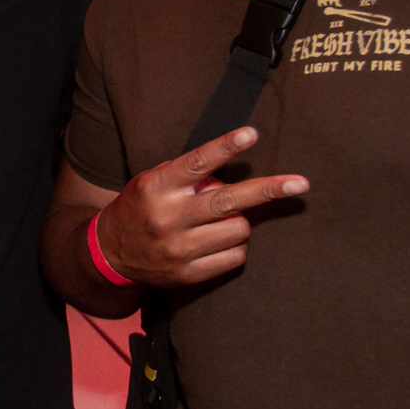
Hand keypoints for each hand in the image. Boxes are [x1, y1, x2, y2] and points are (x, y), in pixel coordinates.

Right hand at [92, 126, 308, 286]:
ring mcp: (178, 249)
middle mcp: (167, 218)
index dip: (226, 147)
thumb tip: (235, 172)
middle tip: (301, 184)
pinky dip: (236, 245)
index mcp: (156, 187)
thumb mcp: (153, 181)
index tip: (253, 134)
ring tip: (223, 220)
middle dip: (269, 190)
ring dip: (241, 221)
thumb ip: (188, 176)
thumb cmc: (141, 206)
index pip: (197, 163)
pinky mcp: (187, 274)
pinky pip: (234, 257)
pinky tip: (220, 240)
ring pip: (238, 229)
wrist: (109, 252)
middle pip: (229, 201)